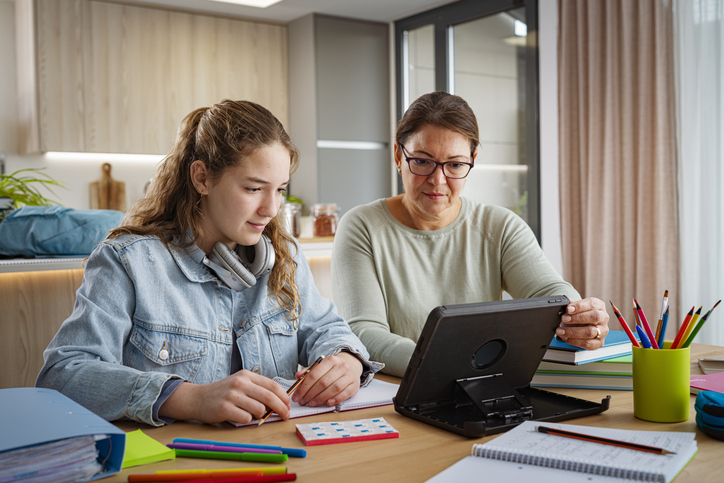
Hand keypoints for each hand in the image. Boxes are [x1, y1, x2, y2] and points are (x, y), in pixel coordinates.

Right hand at [159, 370, 290, 424]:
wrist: (198, 398)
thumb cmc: (223, 393)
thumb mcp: (240, 384)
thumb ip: (257, 389)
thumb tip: (279, 402)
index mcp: (246, 375)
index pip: (272, 385)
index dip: (284, 397)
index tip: (288, 406)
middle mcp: (240, 383)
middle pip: (269, 397)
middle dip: (281, 408)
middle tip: (285, 416)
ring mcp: (232, 395)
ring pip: (259, 409)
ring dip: (260, 416)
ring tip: (250, 414)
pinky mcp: (225, 408)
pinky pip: (246, 418)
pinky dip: (247, 420)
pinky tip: (238, 416)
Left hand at [291, 352, 363, 407]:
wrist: (352, 365)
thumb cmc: (333, 368)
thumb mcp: (321, 366)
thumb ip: (309, 371)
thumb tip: (298, 376)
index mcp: (330, 360)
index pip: (315, 374)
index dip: (304, 387)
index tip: (296, 396)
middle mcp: (341, 366)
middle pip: (323, 382)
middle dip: (310, 394)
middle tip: (302, 402)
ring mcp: (349, 376)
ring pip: (334, 389)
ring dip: (321, 398)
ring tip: (312, 403)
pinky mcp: (355, 386)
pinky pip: (345, 394)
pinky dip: (335, 399)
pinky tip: (327, 403)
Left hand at [555, 297, 609, 349]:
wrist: (585, 325)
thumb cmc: (581, 314)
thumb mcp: (577, 307)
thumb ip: (571, 305)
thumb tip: (565, 302)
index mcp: (599, 305)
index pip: (592, 304)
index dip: (579, 306)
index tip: (568, 309)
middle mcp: (604, 318)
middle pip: (594, 317)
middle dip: (577, 318)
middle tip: (564, 319)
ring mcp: (603, 331)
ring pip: (590, 332)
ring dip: (573, 332)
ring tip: (561, 330)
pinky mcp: (599, 342)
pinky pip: (588, 344)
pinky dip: (575, 341)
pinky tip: (566, 337)